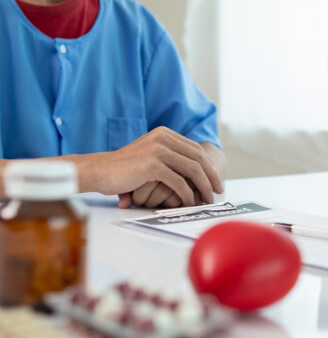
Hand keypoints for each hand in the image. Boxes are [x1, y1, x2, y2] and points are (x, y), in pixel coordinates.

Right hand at [86, 127, 222, 206]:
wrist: (99, 170)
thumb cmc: (124, 168)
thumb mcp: (149, 155)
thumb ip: (170, 157)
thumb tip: (193, 174)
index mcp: (165, 133)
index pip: (196, 149)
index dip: (209, 166)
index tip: (215, 181)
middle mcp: (163, 137)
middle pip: (198, 157)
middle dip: (211, 176)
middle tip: (217, 191)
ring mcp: (158, 150)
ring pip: (192, 169)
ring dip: (203, 187)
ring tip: (206, 200)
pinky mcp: (152, 165)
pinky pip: (178, 182)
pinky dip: (187, 194)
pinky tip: (188, 203)